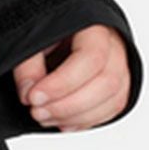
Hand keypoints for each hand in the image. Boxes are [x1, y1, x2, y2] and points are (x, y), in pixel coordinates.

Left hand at [13, 25, 130, 131]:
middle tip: (37, 111)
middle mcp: (114, 47)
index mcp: (94, 28)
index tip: (34, 97)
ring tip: (45, 117)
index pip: (91, 57)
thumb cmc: (51, 32)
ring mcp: (120, 69)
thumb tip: (28, 93)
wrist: (62, 35)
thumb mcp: (32, 39)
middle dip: (68, 105)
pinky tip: (61, 122)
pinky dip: (84, 122)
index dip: (62, 83)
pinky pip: (111, 111)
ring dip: (75, 117)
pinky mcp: (118, 89)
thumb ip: (28, 64)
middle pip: (106, 83)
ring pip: (112, 100)